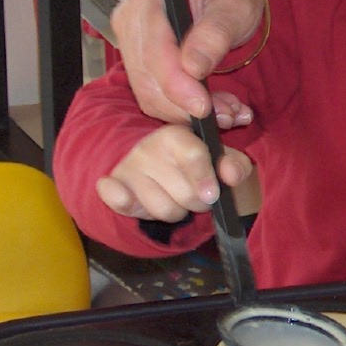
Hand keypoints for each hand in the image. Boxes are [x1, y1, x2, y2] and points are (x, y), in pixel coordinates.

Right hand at [95, 123, 255, 225]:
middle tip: (197, 195)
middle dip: (198, 202)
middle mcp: (148, 147)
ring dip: (175, 211)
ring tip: (174, 198)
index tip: (212, 195)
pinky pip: (119, 200)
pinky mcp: (111, 186)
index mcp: (176, 134)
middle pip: (184, 192)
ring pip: (163, 209)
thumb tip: (232, 175)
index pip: (193, 155)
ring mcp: (128, 167)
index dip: (205, 177)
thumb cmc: (191, 162)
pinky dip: (126, 203)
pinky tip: (131, 199)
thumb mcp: (217, 158)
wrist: (150, 163)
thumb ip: (233, 164)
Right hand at [108, 0, 262, 122]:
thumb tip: (194, 68)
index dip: (178, 87)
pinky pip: (153, 92)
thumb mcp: (233, 6)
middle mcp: (131, 18)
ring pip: (149, 92)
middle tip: (229, 115)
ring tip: (228, 112)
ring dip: (186, 112)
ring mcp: (129, 39)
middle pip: (147, 79)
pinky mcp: (136, 57)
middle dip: (186, 106)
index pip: (155, 53)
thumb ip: (214, 34)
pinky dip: (182, 107)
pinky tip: (213, 107)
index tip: (205, 109)